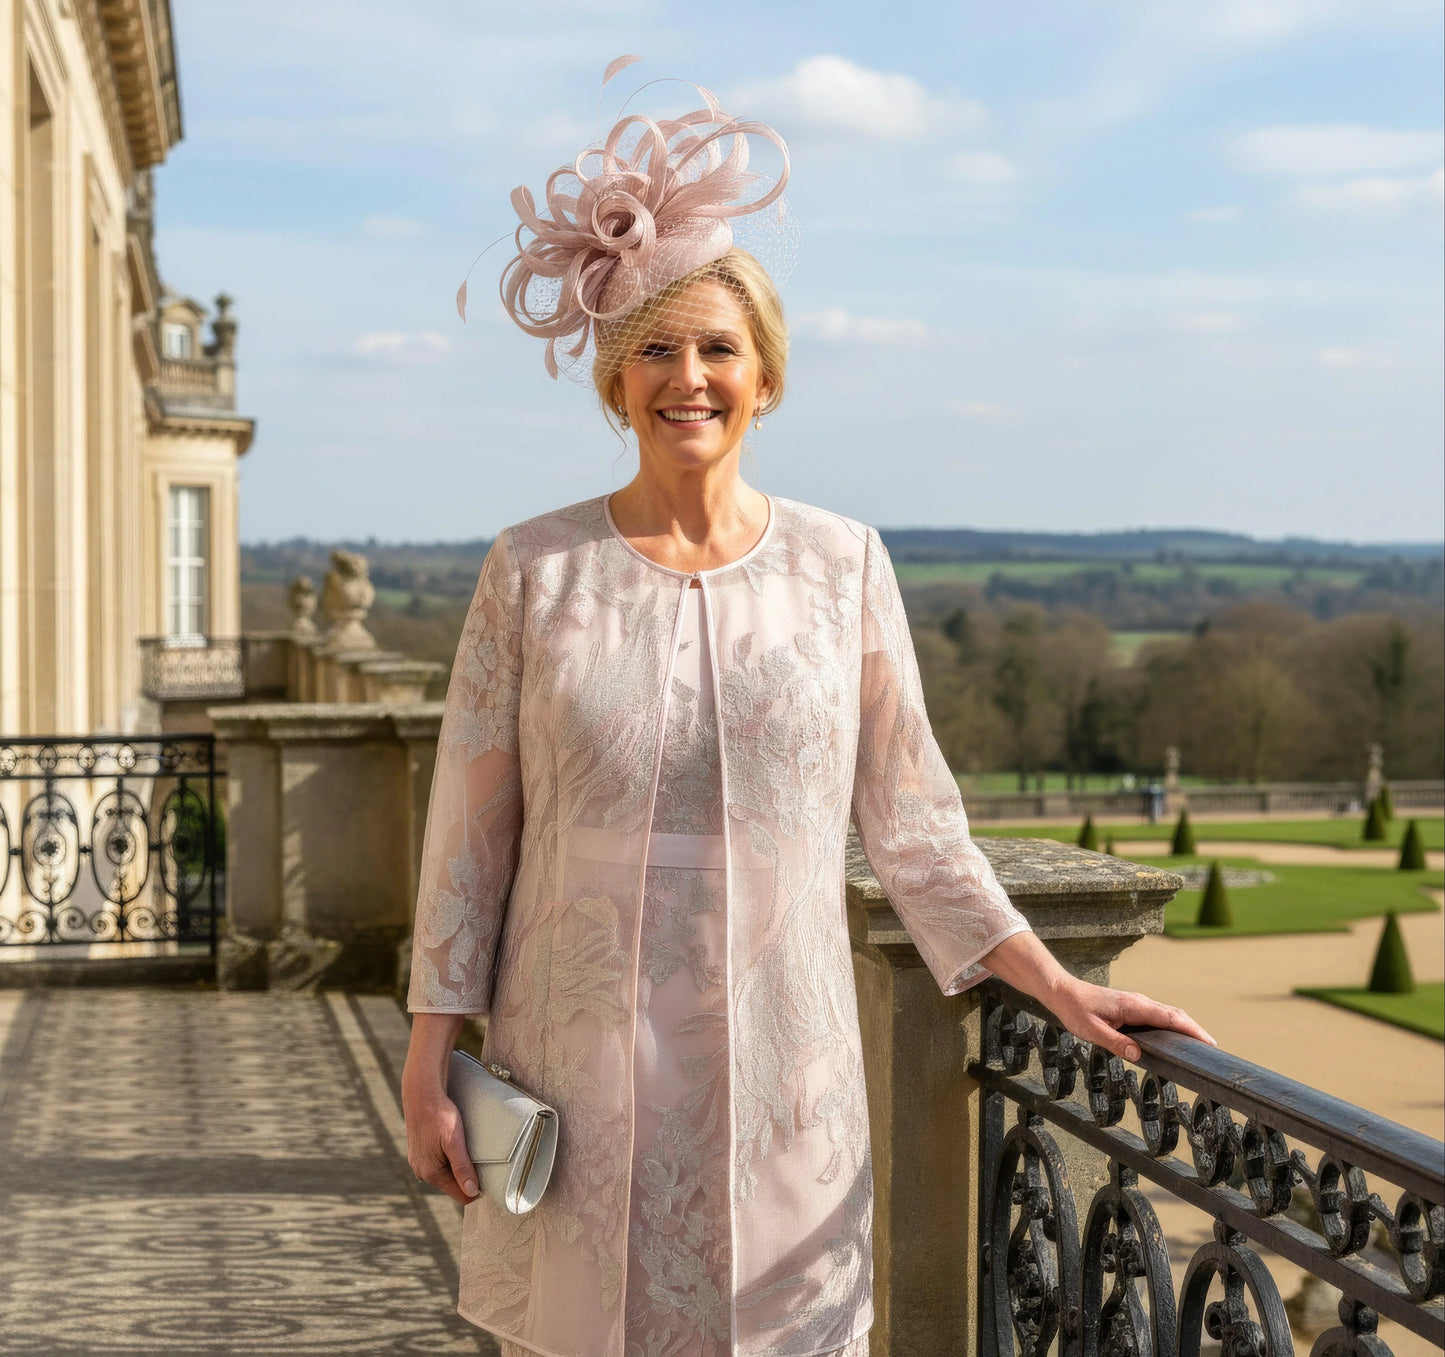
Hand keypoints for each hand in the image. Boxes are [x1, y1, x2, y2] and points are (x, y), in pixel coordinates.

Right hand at [402, 1086, 480, 1205]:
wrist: (421, 1095)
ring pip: (447, 1174)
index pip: (461, 1195)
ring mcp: (419, 1164)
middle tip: (478, 1155)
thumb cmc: (439, 1115)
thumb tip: (472, 1192)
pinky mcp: (419, 1154)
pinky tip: (453, 1144)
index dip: (476, 1188)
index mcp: (431, 1174)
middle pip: (454, 1185)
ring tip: (465, 1146)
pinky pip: (439, 1164)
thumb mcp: (454, 1141)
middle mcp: (422, 1173)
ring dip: (458, 1165)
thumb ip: (462, 1167)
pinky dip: (449, 1158)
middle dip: (467, 1175)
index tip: (489, 1174)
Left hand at [1045, 974, 1215, 1063]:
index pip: (1171, 1017)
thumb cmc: (1076, 1010)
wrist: (1063, 992)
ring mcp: (1137, 1003)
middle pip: (1175, 1014)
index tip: (1209, 1043)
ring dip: (1185, 1027)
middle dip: (1195, 1030)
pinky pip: (1158, 1015)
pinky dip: (1172, 1024)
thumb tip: (1139, 1056)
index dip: (1192, 1030)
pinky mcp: (1132, 1007)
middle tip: (1213, 1049)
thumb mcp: (1092, 1031)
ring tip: (1200, 1045)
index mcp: (1134, 1006)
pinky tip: (1174, 1037)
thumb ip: (1116, 1043)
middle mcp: (1140, 1002)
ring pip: (1168, 1014)